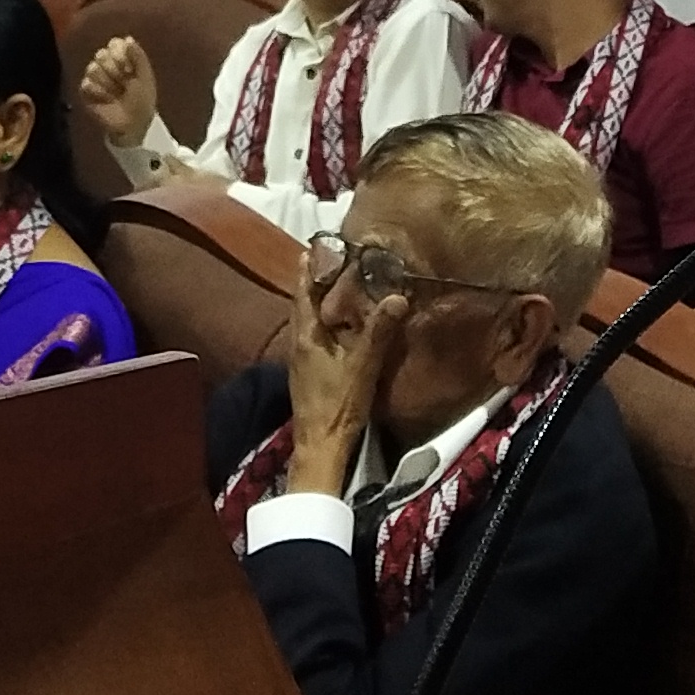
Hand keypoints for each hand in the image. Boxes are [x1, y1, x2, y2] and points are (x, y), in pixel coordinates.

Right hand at [74, 36, 157, 144]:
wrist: (133, 124)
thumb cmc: (142, 100)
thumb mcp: (146, 77)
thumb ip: (138, 56)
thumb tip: (127, 38)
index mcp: (122, 58)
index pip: (114, 44)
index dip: (121, 55)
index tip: (130, 69)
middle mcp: (107, 65)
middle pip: (101, 54)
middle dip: (115, 70)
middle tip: (124, 83)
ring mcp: (95, 78)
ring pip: (92, 68)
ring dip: (107, 83)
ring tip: (115, 94)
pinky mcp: (86, 92)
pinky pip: (86, 83)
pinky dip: (98, 93)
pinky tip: (106, 100)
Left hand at [281, 280, 406, 494]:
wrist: (320, 447)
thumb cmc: (338, 405)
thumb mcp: (362, 367)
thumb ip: (379, 332)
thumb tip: (397, 295)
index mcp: (306, 337)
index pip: (304, 294)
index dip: (308, 271)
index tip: (315, 247)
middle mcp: (298, 345)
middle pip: (302, 306)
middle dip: (312, 283)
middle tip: (326, 261)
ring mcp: (300, 362)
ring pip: (306, 323)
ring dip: (316, 304)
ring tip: (333, 288)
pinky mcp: (307, 376)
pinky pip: (313, 339)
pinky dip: (322, 325)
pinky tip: (336, 329)